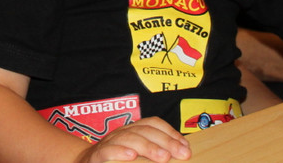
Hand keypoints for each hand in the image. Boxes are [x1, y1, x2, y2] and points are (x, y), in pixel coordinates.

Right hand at [76, 117, 190, 162]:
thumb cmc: (114, 160)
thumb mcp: (135, 154)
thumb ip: (151, 152)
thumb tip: (179, 153)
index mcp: (132, 131)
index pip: (153, 124)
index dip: (170, 133)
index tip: (185, 147)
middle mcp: (121, 133)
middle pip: (144, 131)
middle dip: (165, 141)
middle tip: (181, 154)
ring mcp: (108, 143)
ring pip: (129, 139)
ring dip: (148, 147)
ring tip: (163, 157)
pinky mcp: (97, 156)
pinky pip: (108, 151)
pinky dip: (120, 152)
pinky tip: (131, 157)